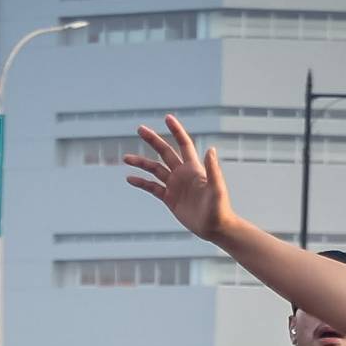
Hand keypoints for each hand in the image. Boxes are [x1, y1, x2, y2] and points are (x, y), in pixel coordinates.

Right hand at [125, 115, 232, 241]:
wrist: (215, 228)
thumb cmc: (219, 208)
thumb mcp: (216, 188)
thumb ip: (213, 170)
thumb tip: (211, 149)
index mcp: (194, 168)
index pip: (184, 144)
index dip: (176, 131)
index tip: (167, 117)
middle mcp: (183, 173)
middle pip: (165, 152)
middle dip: (153, 140)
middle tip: (140, 128)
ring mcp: (175, 185)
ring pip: (155, 169)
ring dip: (141, 163)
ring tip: (125, 158)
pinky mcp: (169, 198)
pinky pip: (152, 188)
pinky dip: (141, 183)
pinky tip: (130, 179)